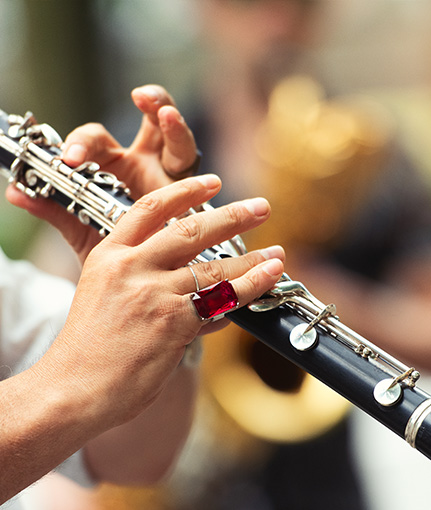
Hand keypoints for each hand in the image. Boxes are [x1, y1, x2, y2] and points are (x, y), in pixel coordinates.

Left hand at [6, 84, 199, 263]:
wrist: (141, 282)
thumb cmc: (115, 251)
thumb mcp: (82, 231)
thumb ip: (55, 210)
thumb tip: (15, 192)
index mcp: (113, 167)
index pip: (97, 142)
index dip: (83, 145)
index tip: (71, 160)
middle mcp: (144, 164)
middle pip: (146, 123)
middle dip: (148, 104)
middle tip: (140, 97)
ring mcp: (171, 175)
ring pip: (177, 138)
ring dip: (173, 123)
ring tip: (167, 113)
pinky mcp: (193, 193)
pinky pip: (196, 174)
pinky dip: (197, 168)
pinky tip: (203, 172)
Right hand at [33, 174, 284, 428]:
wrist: (73, 388)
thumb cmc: (89, 348)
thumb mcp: (102, 295)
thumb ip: (140, 276)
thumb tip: (186, 273)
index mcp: (110, 255)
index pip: (151, 208)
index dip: (186, 192)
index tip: (213, 183)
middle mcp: (132, 267)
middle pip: (191, 230)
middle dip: (233, 217)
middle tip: (261, 207)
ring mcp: (155, 293)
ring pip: (215, 268)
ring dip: (252, 261)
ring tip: (277, 254)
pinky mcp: (174, 322)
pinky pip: (221, 303)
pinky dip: (247, 293)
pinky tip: (267, 282)